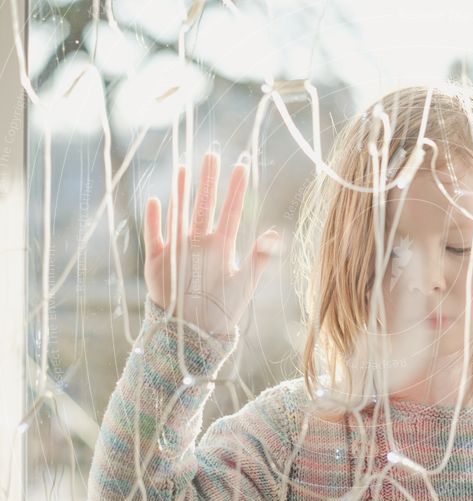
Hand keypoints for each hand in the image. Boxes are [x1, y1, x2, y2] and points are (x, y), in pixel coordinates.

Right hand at [143, 151, 281, 336]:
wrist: (194, 331)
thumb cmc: (223, 309)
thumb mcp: (245, 282)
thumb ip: (259, 257)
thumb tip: (276, 233)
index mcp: (222, 245)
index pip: (230, 211)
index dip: (235, 190)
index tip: (241, 166)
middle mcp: (200, 241)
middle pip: (204, 205)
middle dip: (208, 180)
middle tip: (211, 154)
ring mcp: (178, 248)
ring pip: (179, 213)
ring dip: (180, 192)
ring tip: (182, 167)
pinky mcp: (158, 260)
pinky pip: (154, 235)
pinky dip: (154, 220)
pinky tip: (155, 201)